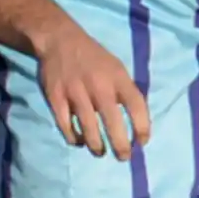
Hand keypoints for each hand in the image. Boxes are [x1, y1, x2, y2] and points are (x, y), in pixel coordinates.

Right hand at [35, 25, 150, 159]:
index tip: (142, 142)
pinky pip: (66, 125)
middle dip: (120, 145)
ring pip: (89, 129)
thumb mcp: (117, 68)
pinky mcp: (56, 98)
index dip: (142, 127)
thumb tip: (137, 121)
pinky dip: (74, 138)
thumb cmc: (94, 58)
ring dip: (97, 146)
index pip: (137, 106)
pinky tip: (79, 142)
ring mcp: (76, 93)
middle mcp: (99, 86)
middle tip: (123, 157)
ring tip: (101, 153)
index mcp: (118, 78)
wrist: (60, 40)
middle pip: (113, 122)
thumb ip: (126, 91)